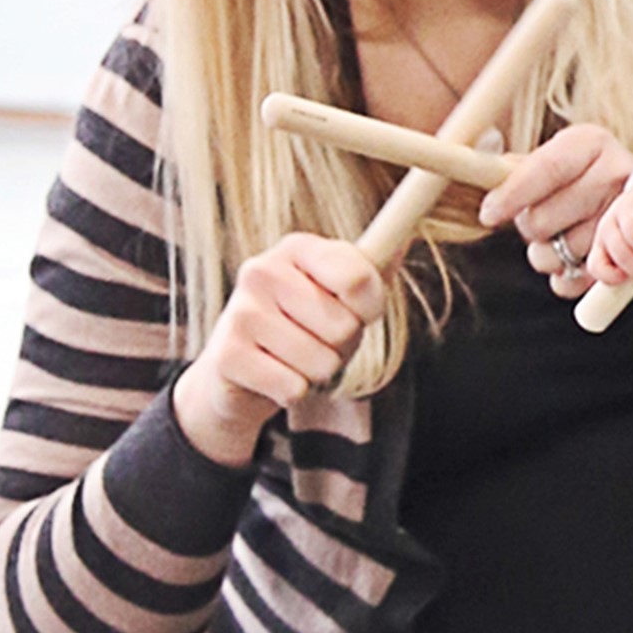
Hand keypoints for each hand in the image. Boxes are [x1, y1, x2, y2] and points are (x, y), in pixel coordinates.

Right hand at [170, 232, 386, 465]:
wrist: (239, 369)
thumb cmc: (304, 326)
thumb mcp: (341, 294)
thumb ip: (372, 270)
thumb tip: (405, 240)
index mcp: (297, 248)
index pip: (358, 278)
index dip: (368, 307)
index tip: (356, 311)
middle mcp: (262, 271)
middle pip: (344, 327)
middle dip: (341, 345)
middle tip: (315, 339)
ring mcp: (240, 311)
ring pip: (322, 362)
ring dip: (317, 371)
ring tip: (294, 358)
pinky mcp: (227, 355)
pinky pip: (294, 387)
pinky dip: (293, 391)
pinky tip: (274, 376)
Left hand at [478, 120, 632, 305]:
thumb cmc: (578, 180)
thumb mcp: (554, 161)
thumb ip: (515, 165)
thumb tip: (471, 156)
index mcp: (590, 143)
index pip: (546, 169)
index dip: (512, 195)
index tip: (488, 215)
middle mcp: (616, 173)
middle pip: (545, 218)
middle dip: (530, 228)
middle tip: (536, 223)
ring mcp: (628, 217)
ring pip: (560, 252)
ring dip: (546, 254)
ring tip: (557, 240)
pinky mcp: (631, 256)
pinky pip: (579, 279)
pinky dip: (564, 278)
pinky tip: (570, 263)